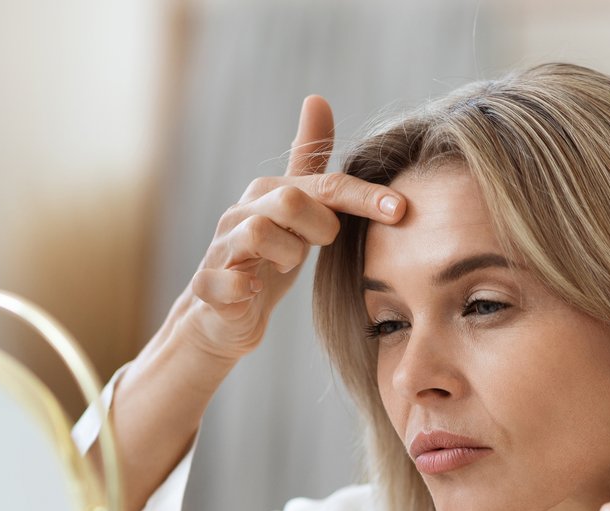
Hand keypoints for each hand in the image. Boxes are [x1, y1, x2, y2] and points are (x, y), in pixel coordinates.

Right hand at [178, 94, 406, 366]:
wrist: (222, 312)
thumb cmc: (267, 258)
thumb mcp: (295, 209)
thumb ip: (309, 162)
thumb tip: (317, 99)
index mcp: (269, 192)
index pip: (326, 185)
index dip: (365, 197)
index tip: (401, 210)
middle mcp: (242, 212)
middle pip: (291, 199)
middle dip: (318, 227)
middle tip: (319, 246)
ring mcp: (222, 247)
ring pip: (259, 233)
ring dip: (285, 256)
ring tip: (283, 267)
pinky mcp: (208, 286)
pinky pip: (223, 281)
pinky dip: (242, 287)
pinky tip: (254, 290)